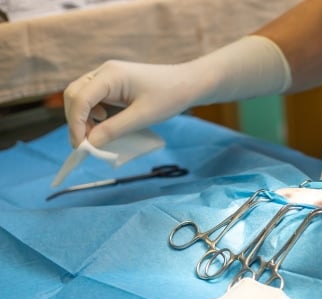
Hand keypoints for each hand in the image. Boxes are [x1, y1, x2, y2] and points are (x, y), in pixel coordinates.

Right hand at [64, 61, 198, 147]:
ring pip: (82, 96)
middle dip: (76, 120)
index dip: (76, 123)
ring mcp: (108, 76)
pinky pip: (94, 97)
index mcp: (110, 75)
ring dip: (83, 117)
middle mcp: (104, 72)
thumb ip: (115, 129)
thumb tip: (91, 143)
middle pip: (74, 95)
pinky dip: (93, 113)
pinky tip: (104, 122)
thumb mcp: (142, 117)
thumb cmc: (169, 97)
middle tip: (86, 144)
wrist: (189, 83)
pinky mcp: (114, 83)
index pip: (79, 98)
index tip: (81, 146)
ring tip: (96, 136)